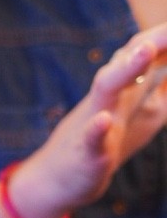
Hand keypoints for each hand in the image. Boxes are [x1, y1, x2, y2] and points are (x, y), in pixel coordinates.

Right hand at [19, 23, 166, 216]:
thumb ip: (157, 85)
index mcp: (128, 88)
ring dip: (127, 68)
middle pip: (131, 58)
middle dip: (156, 39)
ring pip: (108, 88)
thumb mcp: (139, 108)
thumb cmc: (102, 140)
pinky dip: (96, 130)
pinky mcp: (87, 151)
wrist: (60, 179)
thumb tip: (166, 68)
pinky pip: (91, 139)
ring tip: (146, 50)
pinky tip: (103, 121)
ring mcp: (96, 120)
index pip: (149, 51)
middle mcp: (112, 97)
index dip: (166, 38)